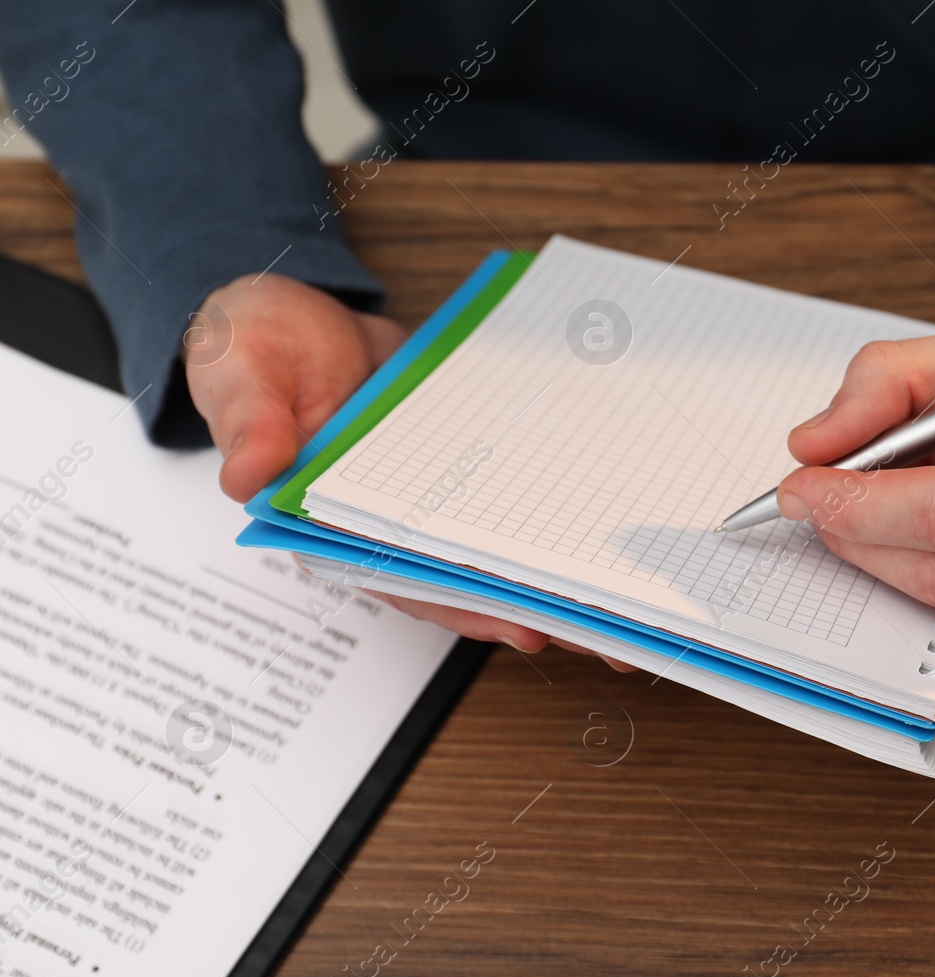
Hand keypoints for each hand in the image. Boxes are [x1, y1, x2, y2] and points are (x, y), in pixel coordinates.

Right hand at [184, 274, 633, 668]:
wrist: (289, 315)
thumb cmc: (256, 346)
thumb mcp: (241, 368)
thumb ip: (252, 420)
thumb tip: (252, 476)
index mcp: (328, 521)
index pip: (399, 578)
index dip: (459, 608)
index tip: (520, 627)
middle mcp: (384, 523)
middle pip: (463, 581)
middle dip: (534, 611)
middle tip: (610, 638)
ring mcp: (426, 501)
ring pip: (495, 551)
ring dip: (554, 581)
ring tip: (627, 612)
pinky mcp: (460, 469)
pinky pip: (509, 498)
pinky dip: (550, 519)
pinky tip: (605, 537)